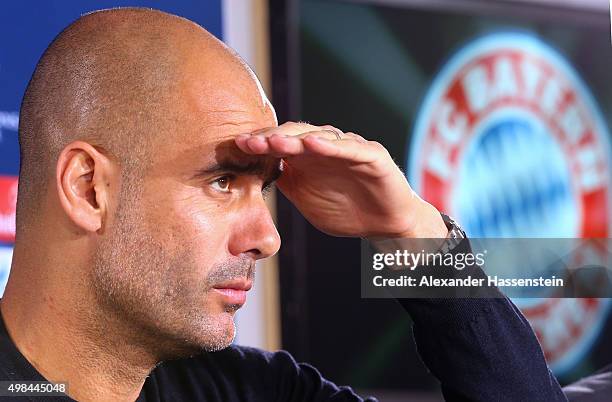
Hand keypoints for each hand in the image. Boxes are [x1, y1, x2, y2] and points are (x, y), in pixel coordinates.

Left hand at [234, 122, 447, 238]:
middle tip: (249, 142)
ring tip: (274, 141)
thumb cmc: (346, 211)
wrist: (385, 225)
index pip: (280, 143)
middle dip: (270, 138)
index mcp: (309, 157)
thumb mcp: (306, 199)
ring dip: (296, 139)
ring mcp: (349, 148)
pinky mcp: (371, 155)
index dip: (259, 143)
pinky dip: (332, 145)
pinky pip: (350, 148)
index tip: (235, 147)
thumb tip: (252, 175)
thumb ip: (286, 183)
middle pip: (295, 135)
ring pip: (319, 137)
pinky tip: (314, 145)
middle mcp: (327, 147)